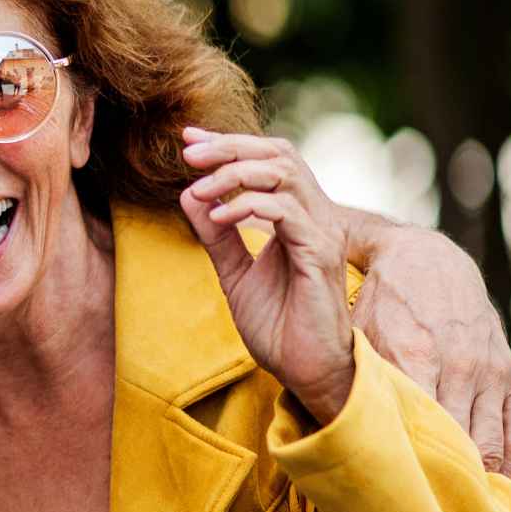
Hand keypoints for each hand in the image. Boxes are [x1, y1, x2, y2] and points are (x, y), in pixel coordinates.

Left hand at [178, 128, 356, 423]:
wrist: (306, 371)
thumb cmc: (278, 326)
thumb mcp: (234, 273)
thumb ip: (216, 235)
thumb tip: (188, 194)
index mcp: (298, 216)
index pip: (269, 159)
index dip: (230, 143)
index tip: (188, 140)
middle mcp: (316, 216)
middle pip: (278, 154)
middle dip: (229, 147)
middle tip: (188, 155)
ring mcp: (322, 233)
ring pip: (283, 174)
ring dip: (233, 174)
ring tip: (198, 190)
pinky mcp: (320, 255)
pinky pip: (286, 212)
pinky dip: (247, 206)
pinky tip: (219, 218)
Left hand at [339, 212, 510, 478]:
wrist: (427, 259)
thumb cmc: (378, 304)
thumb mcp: (355, 332)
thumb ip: (355, 379)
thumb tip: (338, 431)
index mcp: (412, 354)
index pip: (417, 428)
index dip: (411, 467)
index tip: (400, 497)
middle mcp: (457, 365)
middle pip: (457, 445)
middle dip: (445, 481)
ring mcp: (488, 371)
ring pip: (490, 446)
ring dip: (479, 481)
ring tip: (462, 511)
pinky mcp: (510, 373)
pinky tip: (497, 489)